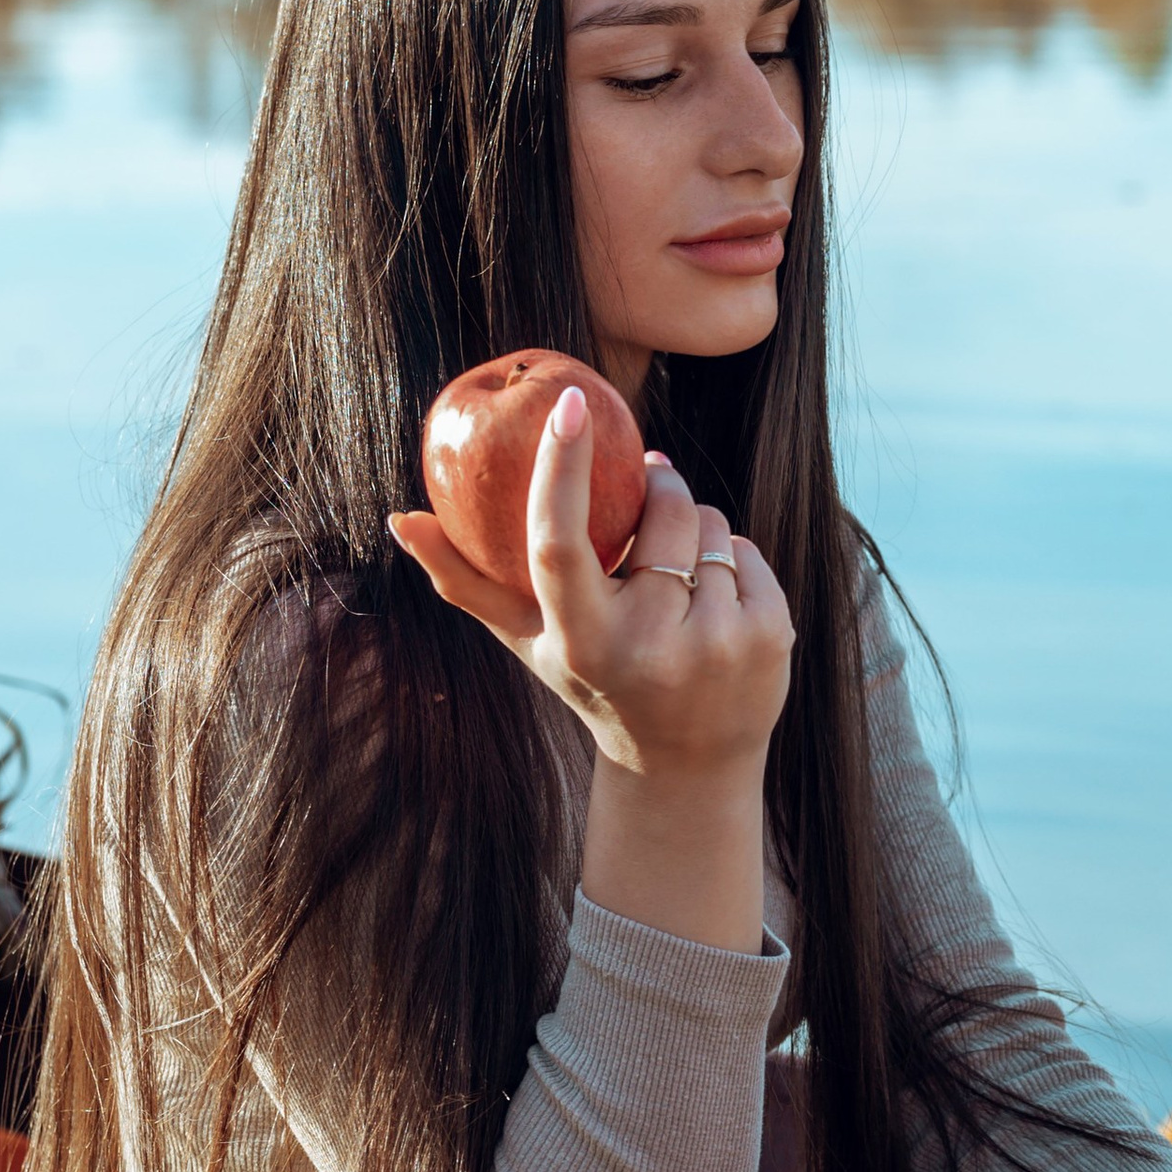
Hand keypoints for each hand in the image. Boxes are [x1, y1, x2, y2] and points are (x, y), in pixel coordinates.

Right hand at [390, 384, 792, 788]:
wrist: (685, 767)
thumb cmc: (592, 682)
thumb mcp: (528, 640)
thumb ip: (466, 581)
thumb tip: (401, 518)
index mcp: (581, 642)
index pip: (558, 542)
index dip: (560, 468)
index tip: (570, 405)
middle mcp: (650, 645)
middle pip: (660, 512)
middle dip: (657, 487)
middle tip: (645, 495)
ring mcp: (717, 643)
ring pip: (709, 525)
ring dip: (692, 530)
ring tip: (675, 575)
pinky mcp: (771, 637)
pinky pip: (747, 550)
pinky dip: (729, 562)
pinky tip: (712, 604)